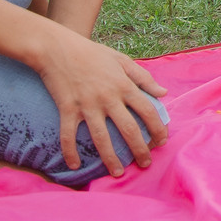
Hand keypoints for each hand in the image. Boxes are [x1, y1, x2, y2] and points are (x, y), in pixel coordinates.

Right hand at [30, 23, 168, 176]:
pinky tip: (75, 165)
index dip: (157, 129)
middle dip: (139, 149)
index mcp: (124, 85)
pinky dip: (70, 151)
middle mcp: (109, 98)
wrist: (57, 48)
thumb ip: (144, 78)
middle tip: (145, 164)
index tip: (161, 142)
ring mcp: (87, 105)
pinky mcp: (67, 108)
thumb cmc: (92, 53)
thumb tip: (163, 93)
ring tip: (117, 172)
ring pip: (101, 138)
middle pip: (129, 129)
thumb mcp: (122, 60)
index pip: (148, 111)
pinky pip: (68, 135)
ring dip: (110, 158)